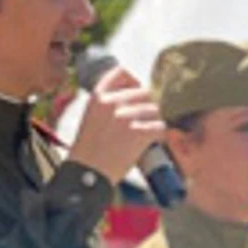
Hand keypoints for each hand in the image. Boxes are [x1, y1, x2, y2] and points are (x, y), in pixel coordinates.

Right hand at [65, 66, 164, 182]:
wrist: (86, 174)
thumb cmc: (89, 150)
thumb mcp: (91, 117)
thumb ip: (109, 104)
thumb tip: (138, 99)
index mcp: (98, 97)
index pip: (121, 73)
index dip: (134, 81)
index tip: (137, 91)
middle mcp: (112, 102)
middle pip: (145, 92)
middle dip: (149, 105)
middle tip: (148, 118)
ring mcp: (126, 116)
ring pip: (156, 109)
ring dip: (157, 119)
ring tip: (152, 130)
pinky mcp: (139, 132)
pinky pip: (160, 126)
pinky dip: (161, 134)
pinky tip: (155, 140)